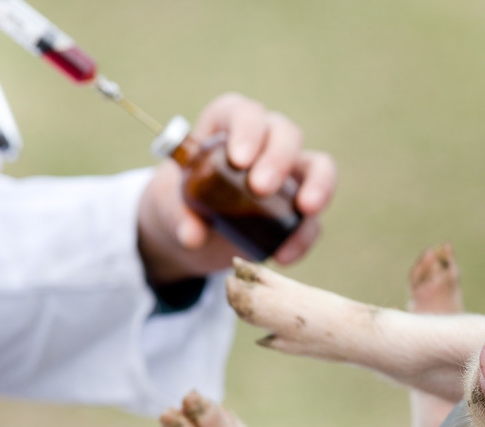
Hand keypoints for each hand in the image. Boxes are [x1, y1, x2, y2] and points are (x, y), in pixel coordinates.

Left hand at [137, 92, 336, 283]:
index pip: (244, 113)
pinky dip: (303, 236)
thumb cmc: (179, 204)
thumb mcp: (167, 208)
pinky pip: (311, 219)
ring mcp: (288, 176)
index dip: (247, 129)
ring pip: (317, 166)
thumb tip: (192, 236)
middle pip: (285, 133)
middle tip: (261, 188)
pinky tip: (284, 256)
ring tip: (306, 209)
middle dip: (278, 158)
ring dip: (318, 184)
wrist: (193, 235)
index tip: (239, 160)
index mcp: (228, 127)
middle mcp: (265, 144)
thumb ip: (176, 217)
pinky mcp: (297, 211)